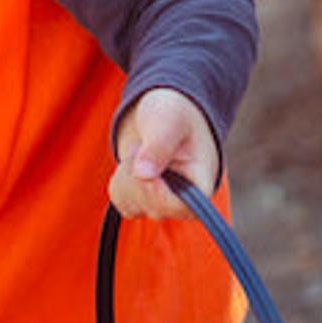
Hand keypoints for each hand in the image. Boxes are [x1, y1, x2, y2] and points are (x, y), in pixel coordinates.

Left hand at [108, 88, 220, 220]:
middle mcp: (186, 200)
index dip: (159, 195)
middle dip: (138, 177)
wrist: (163, 113)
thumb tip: (143, 174)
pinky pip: (121, 202)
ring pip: (133, 206)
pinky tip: (134, 163)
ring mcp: (163, 204)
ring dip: (127, 177)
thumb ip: (159, 144)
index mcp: (201, 182)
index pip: (184, 209)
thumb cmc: (174, 113)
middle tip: (143, 147)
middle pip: (154, 209)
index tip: (146, 173)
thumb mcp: (168, 119)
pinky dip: (120, 181)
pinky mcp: (144, 203)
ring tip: (141, 152)